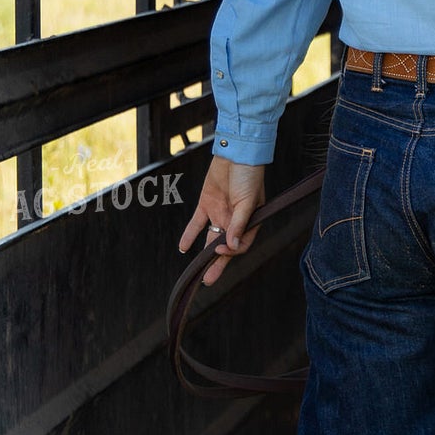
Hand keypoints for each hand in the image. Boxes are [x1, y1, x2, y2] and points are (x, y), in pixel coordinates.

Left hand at [179, 156, 266, 287]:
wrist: (236, 153)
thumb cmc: (249, 175)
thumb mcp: (248, 201)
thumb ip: (239, 224)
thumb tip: (233, 245)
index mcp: (250, 222)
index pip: (240, 244)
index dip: (231, 250)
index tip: (221, 249)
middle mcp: (235, 221)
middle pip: (225, 247)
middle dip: (217, 265)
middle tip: (208, 281)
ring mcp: (220, 214)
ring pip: (211, 240)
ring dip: (204, 255)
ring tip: (197, 272)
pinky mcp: (206, 205)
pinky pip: (197, 224)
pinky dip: (190, 235)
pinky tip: (183, 248)